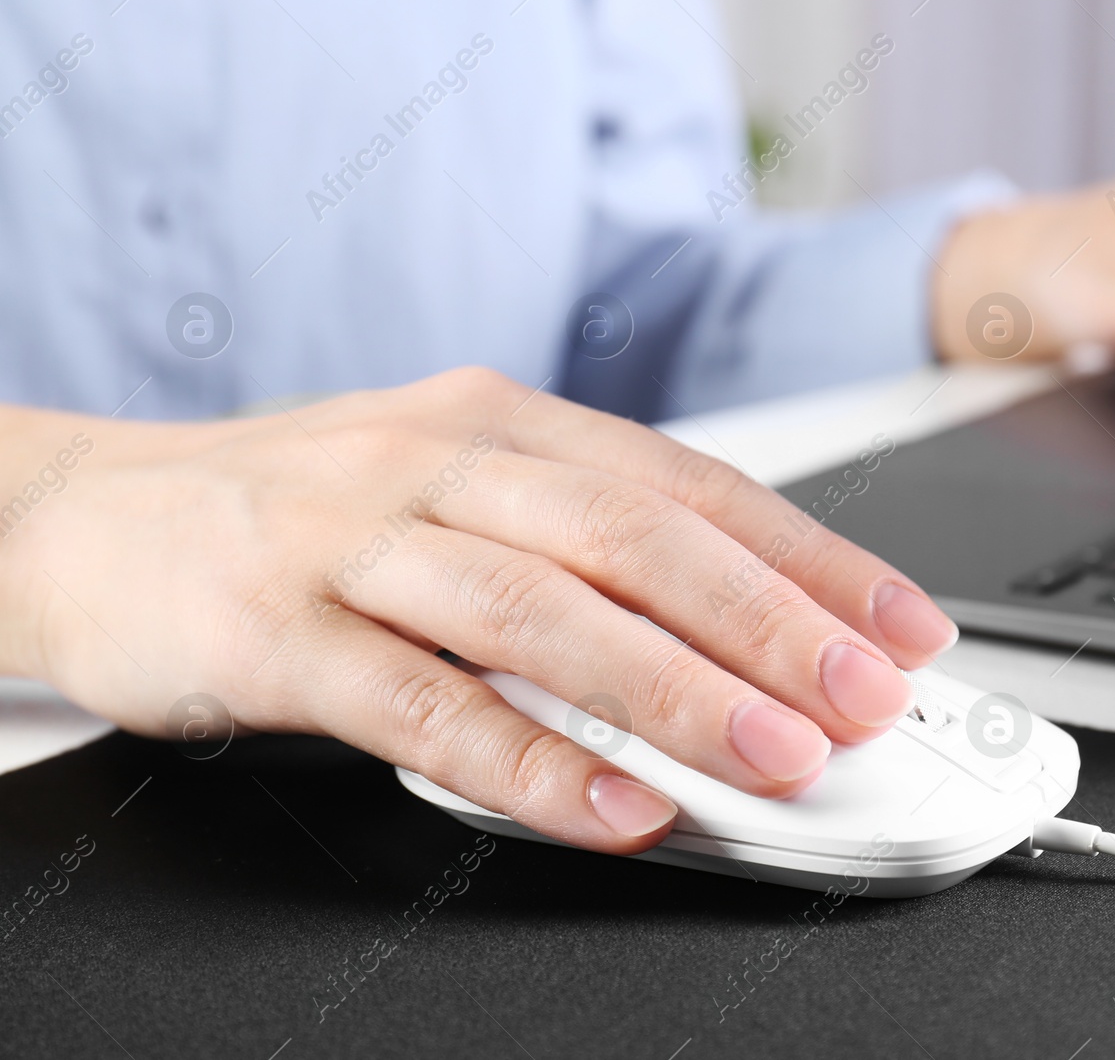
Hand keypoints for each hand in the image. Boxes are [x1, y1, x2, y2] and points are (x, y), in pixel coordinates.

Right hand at [0, 369, 955, 852]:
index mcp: (507, 424)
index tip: (900, 628)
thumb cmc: (304, 510)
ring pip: (544, 614)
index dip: (811, 559)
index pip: (693, 487)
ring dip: (674, 691)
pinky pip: (424, 704)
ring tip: (774, 758)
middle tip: (866, 698)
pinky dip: (530, 763)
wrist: (96, 513)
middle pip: (638, 540)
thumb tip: (732, 642)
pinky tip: (615, 808)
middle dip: (771, 624)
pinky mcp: (280, 630)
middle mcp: (445, 463)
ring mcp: (359, 541)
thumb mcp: (454, 494)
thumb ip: (577, 554)